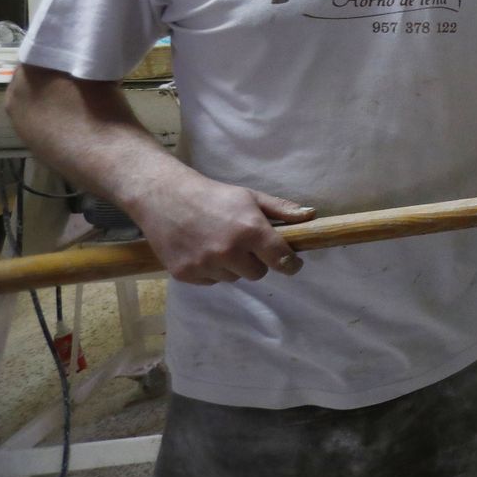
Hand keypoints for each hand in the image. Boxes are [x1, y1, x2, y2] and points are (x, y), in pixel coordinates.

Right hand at [128, 166, 315, 284]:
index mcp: (250, 231)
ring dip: (233, 266)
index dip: (290, 264)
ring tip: (219, 243)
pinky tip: (203, 250)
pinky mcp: (185, 274)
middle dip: (256, 261)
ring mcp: (205, 265)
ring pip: (234, 278)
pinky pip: (211, 282)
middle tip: (245, 244)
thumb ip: (281, 210)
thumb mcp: (250, 197)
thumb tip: (311, 216)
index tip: (292, 263)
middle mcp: (228, 251)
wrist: (164, 197)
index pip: (281, 260)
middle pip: (258, 274)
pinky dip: (212, 271)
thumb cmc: (213, 195)